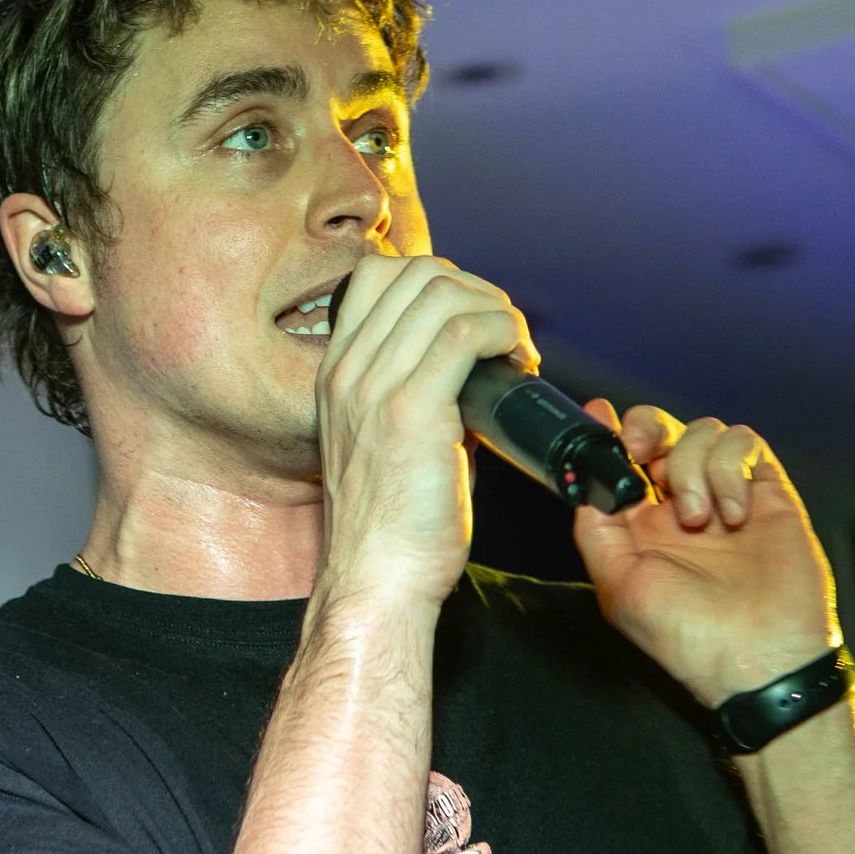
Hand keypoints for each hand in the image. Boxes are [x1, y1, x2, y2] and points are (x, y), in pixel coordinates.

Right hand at [314, 254, 533, 609]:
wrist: (377, 580)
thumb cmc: (393, 526)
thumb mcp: (388, 441)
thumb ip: (418, 394)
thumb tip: (476, 368)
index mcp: (336, 373)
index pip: (379, 275)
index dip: (440, 282)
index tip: (474, 323)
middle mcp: (347, 371)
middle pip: (416, 273)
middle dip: (476, 291)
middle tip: (505, 338)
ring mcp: (373, 387)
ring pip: (442, 293)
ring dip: (496, 311)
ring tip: (516, 353)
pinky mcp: (409, 411)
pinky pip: (463, 333)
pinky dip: (502, 333)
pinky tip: (517, 363)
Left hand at [573, 402, 838, 707]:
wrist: (758, 659)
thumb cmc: (687, 637)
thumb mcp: (619, 587)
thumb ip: (595, 530)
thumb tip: (581, 481)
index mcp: (642, 527)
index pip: (622, 461)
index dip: (608, 433)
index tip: (597, 415)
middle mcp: (682, 505)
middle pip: (661, 432)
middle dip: (646, 429)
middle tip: (641, 451)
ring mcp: (726, 495)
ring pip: (703, 432)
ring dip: (692, 466)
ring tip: (700, 519)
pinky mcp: (768, 493)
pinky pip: (746, 444)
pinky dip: (732, 469)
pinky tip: (735, 517)